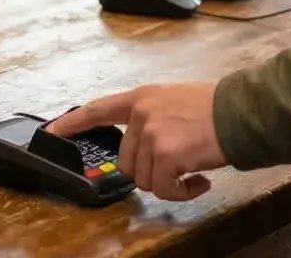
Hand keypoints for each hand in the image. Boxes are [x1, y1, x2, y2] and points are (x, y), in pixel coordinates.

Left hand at [46, 83, 224, 200]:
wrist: (240, 112)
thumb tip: (142, 148)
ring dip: (169, 183)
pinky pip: (164, 190)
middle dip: (151, 172)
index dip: (72, 123)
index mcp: (141, 98)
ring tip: (192, 170)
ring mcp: (152, 135)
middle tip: (177, 165)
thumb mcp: (173, 101)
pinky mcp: (166, 156)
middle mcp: (142, 115)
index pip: (98, 109)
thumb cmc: (214, 108)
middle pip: (127, 162)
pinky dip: (182, 192)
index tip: (51, 132)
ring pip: (145, 180)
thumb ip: (151, 119)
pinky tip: (200, 180)